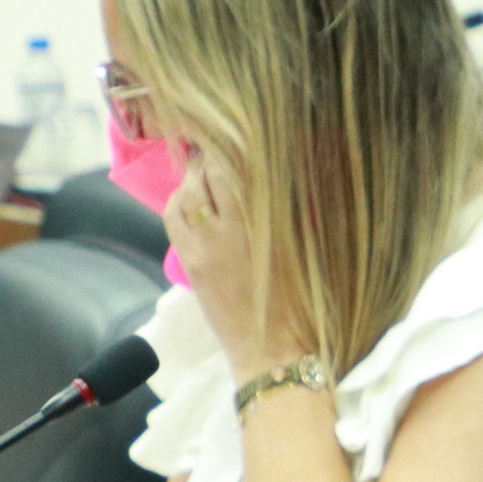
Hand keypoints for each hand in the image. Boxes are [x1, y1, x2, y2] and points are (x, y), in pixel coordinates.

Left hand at [162, 147, 301, 372]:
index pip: (239, 165)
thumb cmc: (307, 306)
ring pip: (186, 191)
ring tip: (203, 164)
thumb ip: (293, 210)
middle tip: (218, 139)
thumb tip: (281, 175)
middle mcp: (231, 228)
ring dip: (193, 173)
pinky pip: (174, 217)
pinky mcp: (191, 261)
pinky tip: (190, 195)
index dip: (232, 141)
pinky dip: (180, 198)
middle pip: (209, 172)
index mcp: (267, 222)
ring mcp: (205, 245)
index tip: (239, 128)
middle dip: (211, 152)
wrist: (277, 353)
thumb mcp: (308, 249)